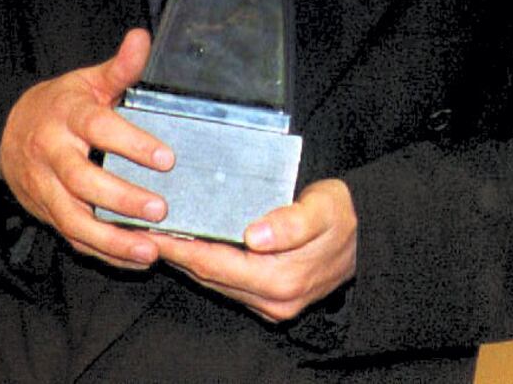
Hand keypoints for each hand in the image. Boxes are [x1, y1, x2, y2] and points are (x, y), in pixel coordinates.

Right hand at [0, 28, 173, 269]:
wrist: (9, 133)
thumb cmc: (62, 105)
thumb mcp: (88, 82)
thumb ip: (120, 67)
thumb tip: (142, 37)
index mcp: (67, 116)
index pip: (99, 128)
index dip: (131, 143)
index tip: (167, 158)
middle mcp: (51, 154)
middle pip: (82, 180)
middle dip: (121, 198)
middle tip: (160, 210)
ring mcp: (45, 188)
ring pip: (74, 219)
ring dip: (112, 239)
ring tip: (150, 250)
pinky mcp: (47, 214)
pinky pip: (74, 239)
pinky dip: (104, 253)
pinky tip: (135, 258)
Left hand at [148, 178, 356, 321]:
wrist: (368, 235)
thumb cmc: (342, 214)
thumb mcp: (322, 209)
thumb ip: (291, 223)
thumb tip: (254, 235)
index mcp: (281, 278)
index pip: (216, 264)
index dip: (182, 249)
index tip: (154, 232)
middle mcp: (273, 299)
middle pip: (211, 277)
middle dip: (177, 256)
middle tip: (143, 232)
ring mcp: (272, 304)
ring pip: (218, 283)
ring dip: (189, 262)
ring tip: (160, 237)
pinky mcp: (273, 299)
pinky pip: (230, 283)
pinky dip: (209, 266)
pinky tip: (193, 247)